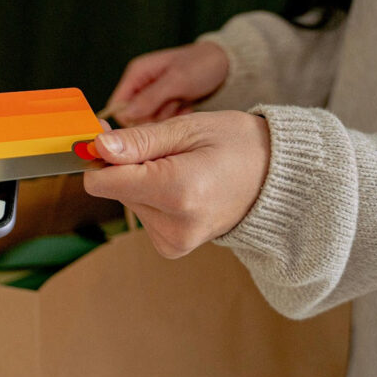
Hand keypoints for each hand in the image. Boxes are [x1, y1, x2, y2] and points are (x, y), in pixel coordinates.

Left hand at [82, 111, 269, 258]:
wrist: (277, 181)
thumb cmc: (237, 145)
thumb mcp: (187, 129)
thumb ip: (139, 141)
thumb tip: (98, 147)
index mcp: (178, 192)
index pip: (103, 182)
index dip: (100, 155)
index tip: (108, 136)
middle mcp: (174, 225)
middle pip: (115, 189)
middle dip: (127, 165)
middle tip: (162, 148)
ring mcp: (174, 241)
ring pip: (127, 200)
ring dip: (143, 181)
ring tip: (182, 168)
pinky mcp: (172, 247)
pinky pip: (142, 214)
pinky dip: (153, 198)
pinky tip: (182, 188)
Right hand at [104, 42, 228, 126]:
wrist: (225, 64)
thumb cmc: (201, 64)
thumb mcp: (177, 80)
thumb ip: (150, 98)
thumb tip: (125, 114)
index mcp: (137, 74)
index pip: (117, 105)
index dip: (130, 118)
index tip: (151, 121)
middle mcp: (141, 86)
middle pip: (133, 117)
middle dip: (153, 117)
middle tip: (173, 105)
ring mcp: (153, 96)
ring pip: (149, 121)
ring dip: (167, 118)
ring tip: (182, 103)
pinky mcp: (165, 104)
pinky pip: (163, 121)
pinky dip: (175, 118)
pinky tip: (186, 106)